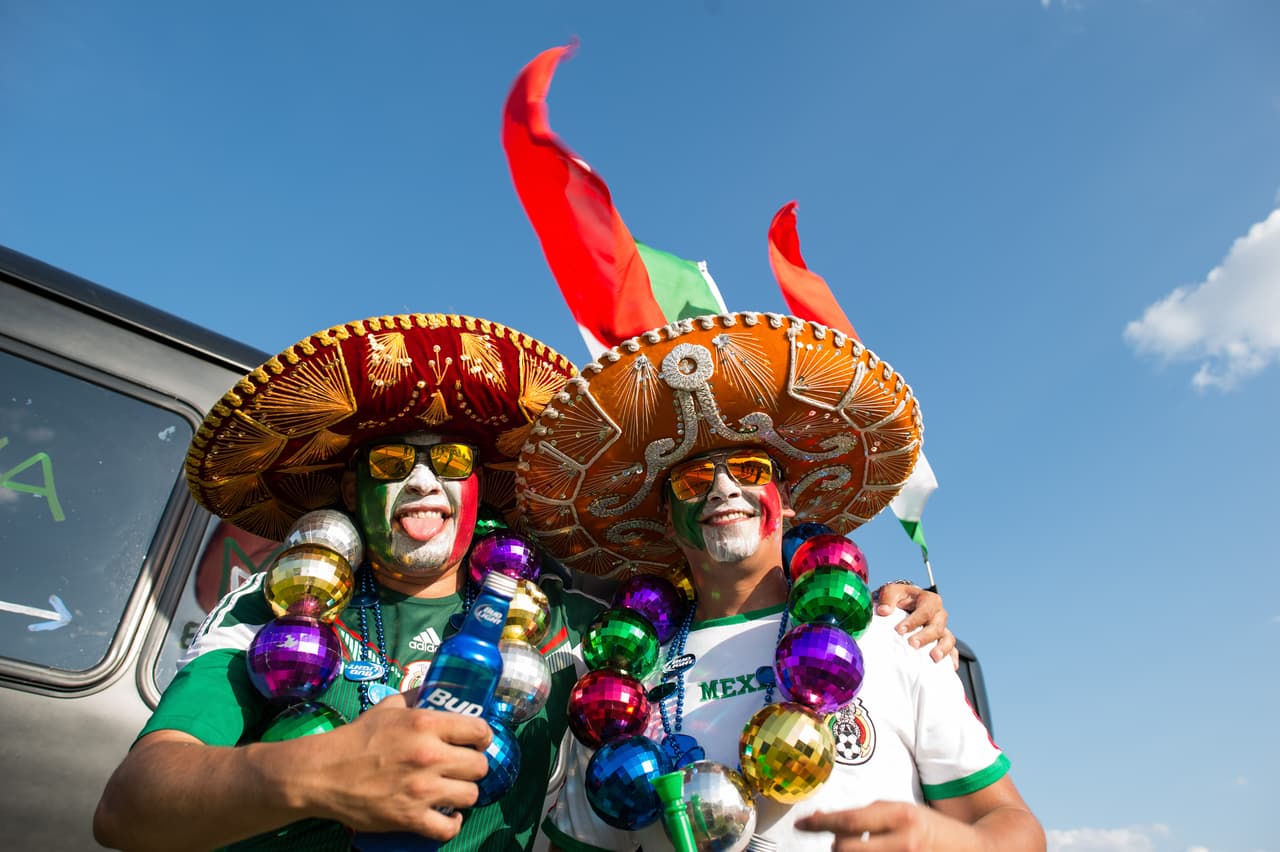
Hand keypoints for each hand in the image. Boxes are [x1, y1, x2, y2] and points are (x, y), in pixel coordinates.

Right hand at [305, 692, 492, 839]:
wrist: (322, 774)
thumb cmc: (356, 738)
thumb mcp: (389, 707)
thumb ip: (416, 697)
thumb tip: (438, 688)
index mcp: (426, 724)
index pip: (479, 730)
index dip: (483, 737)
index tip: (476, 742)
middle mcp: (429, 755)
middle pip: (480, 766)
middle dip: (474, 766)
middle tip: (461, 767)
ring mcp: (421, 789)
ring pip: (471, 796)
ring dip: (464, 793)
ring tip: (453, 790)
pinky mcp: (410, 818)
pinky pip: (448, 828)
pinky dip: (452, 824)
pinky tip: (448, 815)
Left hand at [796, 801, 965, 850]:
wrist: (977, 850)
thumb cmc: (932, 829)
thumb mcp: (903, 811)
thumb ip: (868, 815)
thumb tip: (825, 819)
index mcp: (901, 816)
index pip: (849, 820)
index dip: (819, 823)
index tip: (801, 824)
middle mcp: (903, 842)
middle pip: (846, 849)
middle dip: (837, 846)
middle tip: (843, 842)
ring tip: (864, 849)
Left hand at [875, 584, 956, 665]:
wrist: (905, 605)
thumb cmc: (899, 598)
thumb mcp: (892, 591)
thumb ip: (888, 598)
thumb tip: (884, 611)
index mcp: (929, 600)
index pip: (924, 610)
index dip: (913, 621)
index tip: (899, 630)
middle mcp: (939, 614)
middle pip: (937, 626)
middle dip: (925, 636)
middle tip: (912, 644)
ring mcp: (943, 628)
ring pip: (948, 638)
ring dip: (942, 648)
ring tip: (934, 657)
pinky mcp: (943, 641)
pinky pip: (952, 650)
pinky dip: (952, 657)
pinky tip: (950, 667)